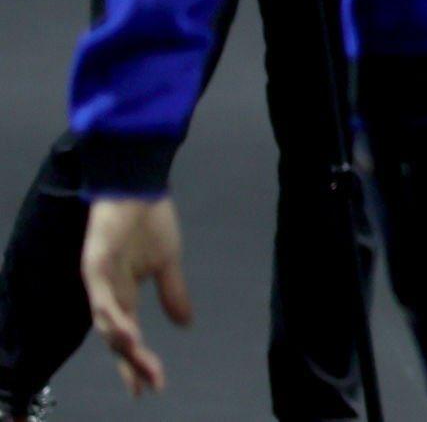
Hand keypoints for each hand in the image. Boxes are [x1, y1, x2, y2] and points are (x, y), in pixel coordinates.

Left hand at [81, 198, 192, 397]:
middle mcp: (107, 294)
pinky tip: (129, 333)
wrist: (140, 186)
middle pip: (117, 339)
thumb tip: (186, 325)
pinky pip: (101, 299)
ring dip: (124, 346)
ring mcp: (99, 282)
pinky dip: (113, 319)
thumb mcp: (169, 262)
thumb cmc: (151, 220)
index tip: (155, 386)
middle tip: (152, 384)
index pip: (129, 337)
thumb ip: (173, 293)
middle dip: (134, 364)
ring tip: (142, 364)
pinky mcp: (95, 265)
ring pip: (107, 324)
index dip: (139, 363)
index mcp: (124, 294)